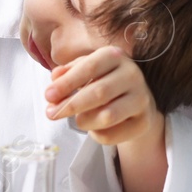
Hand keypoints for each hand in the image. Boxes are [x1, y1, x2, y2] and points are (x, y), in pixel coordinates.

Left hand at [45, 46, 162, 146]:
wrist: (136, 102)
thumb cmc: (104, 82)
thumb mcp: (86, 71)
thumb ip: (68, 73)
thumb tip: (55, 77)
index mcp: (116, 56)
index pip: (90, 67)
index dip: (68, 82)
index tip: (48, 95)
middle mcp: (132, 74)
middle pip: (99, 93)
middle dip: (71, 105)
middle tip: (51, 113)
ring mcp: (141, 98)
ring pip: (107, 116)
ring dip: (84, 121)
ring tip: (77, 120)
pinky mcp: (143, 121)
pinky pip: (112, 135)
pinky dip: (96, 134)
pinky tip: (94, 128)